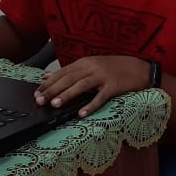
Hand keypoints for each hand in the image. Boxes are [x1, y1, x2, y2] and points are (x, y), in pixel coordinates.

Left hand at [35, 55, 149, 117]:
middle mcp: (93, 67)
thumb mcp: (91, 66)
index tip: (36, 93)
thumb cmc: (113, 68)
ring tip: (55, 105)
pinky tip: (82, 113)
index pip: (62, 72)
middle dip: (53, 90)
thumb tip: (47, 74)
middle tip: (40, 100)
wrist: (139, 68)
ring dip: (67, 95)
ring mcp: (104, 76)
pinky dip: (90, 105)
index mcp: (85, 62)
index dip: (49, 83)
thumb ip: (70, 71)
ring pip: (82, 86)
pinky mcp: (114, 86)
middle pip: (69, 78)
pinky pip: (101, 97)